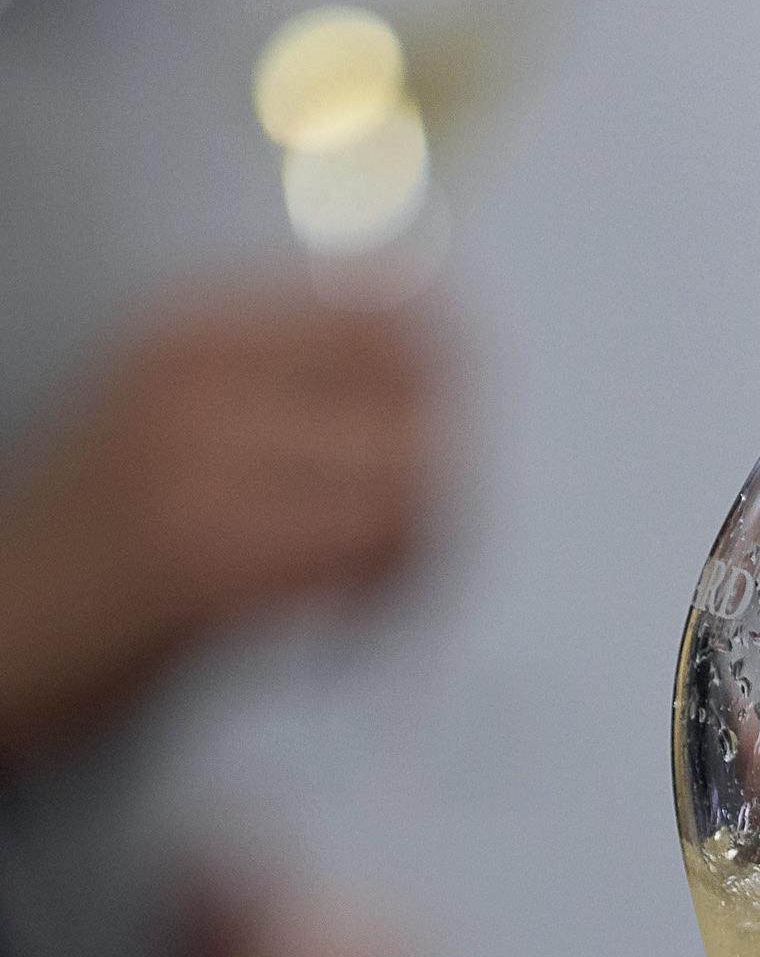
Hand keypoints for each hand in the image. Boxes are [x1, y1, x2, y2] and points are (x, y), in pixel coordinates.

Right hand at [0, 295, 436, 761]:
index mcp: (201, 327)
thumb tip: (455, 383)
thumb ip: (306, 402)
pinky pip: (362, 554)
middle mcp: (199, 371)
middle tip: (407, 562)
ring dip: (422, 555)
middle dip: (450, 485)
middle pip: (424, 395)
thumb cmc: (106, 550)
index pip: (397, 320)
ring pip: (410, 478)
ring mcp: (198, 456)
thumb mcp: (194, 435)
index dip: (451, 405)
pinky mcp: (206, 554)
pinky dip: (381, 604)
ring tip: (368, 605)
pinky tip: (336, 636)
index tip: (424, 477)